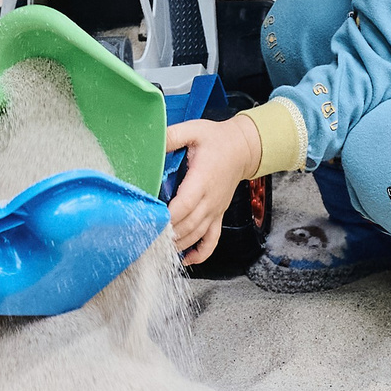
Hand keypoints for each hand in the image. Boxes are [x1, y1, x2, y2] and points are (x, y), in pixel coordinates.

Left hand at [162, 115, 261, 264]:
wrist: (243, 148)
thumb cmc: (217, 140)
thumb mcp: (193, 130)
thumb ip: (172, 136)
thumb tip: (151, 141)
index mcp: (202, 179)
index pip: (184, 204)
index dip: (168, 216)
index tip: (152, 219)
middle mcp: (210, 199)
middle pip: (188, 224)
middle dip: (168, 233)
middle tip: (147, 236)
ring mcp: (215, 210)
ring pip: (197, 234)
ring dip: (179, 244)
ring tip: (159, 248)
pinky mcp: (218, 215)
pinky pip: (212, 239)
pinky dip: (201, 252)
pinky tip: (187, 260)